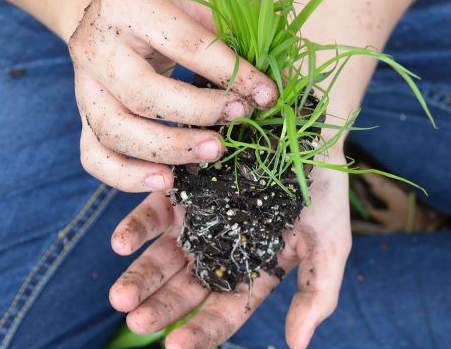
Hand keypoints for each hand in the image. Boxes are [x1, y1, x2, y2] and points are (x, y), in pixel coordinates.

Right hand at [68, 0, 278, 192]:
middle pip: (143, 95)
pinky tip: (166, 181)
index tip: (266, 96)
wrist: (107, 1)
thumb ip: (229, 32)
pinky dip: (126, 177)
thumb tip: (273, 82)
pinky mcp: (82, 115)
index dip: (231, 74)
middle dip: (198, 114)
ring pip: (116, 131)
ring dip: (169, 150)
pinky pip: (94, 157)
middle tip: (238, 120)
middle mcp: (94, 46)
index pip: (186, 46)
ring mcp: (82, 84)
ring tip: (212, 154)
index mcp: (126, 3)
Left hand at [108, 151, 351, 348]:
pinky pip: (152, 212)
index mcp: (253, 269)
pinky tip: (120, 243)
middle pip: (186, 288)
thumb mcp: (331, 242)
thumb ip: (317, 293)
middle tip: (137, 321)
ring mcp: (198, 220)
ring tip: (119, 296)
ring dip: (140, 276)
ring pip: (163, 257)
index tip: (176, 346)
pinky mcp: (180, 188)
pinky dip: (135, 229)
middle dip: (161, 308)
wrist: (305, 124)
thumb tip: (297, 346)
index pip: (224, 311)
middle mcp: (220, 249)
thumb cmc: (323, 186)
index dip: (201, 332)